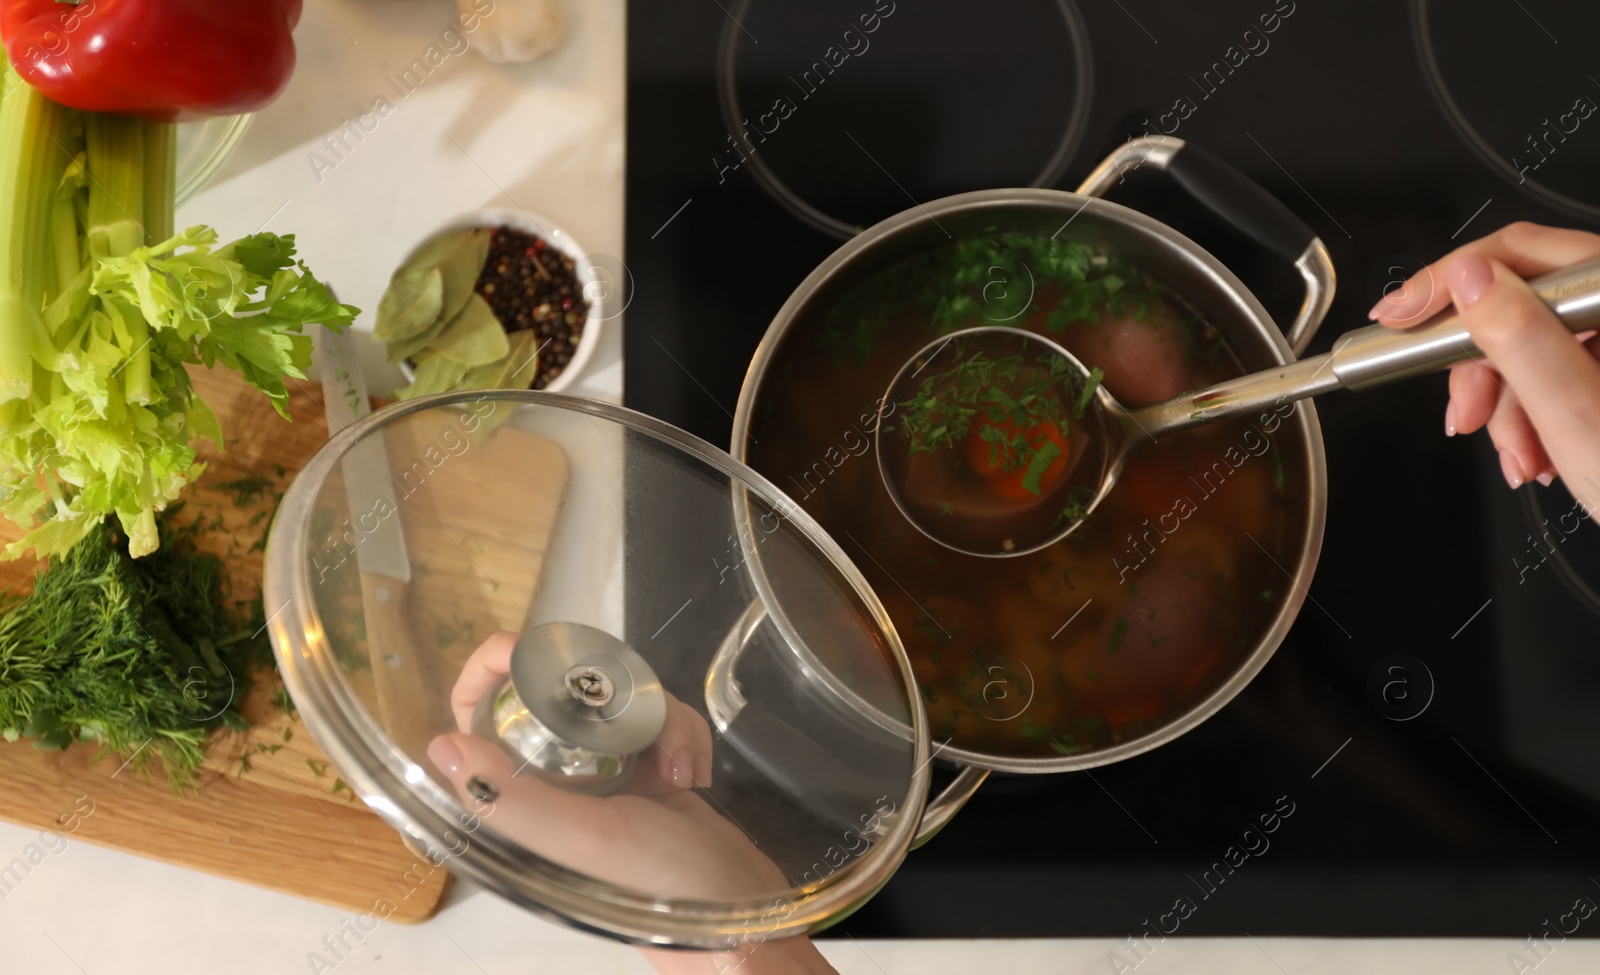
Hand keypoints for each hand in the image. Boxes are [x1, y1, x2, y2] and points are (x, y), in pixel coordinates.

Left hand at [428, 633, 837, 974]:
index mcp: (522, 800)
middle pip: (559, 691)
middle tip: (633, 715)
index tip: (526, 650)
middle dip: (604, 691)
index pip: (483, 716)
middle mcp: (555, 782)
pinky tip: (693, 773)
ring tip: (677, 766)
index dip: (495, 673)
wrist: (745, 915)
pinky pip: (661, 717)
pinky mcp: (652, 768)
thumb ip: (512, 799)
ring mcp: (606, 773)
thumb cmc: (663, 887)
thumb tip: (442, 746)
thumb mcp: (583, 840)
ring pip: (618, 698)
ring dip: (658, 718)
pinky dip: (683, 733)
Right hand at [1369, 222, 1599, 493]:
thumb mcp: (1578, 415)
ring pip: (1531, 346)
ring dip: (1509, 408)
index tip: (1400, 318)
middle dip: (1483, 368)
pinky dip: (1534, 417)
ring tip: (1522, 459)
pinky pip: (1554, 374)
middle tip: (1467, 416)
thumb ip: (1521, 339)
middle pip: (1521, 303)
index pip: (1522, 251)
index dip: (1449, 283)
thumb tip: (1469, 279)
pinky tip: (1543, 454)